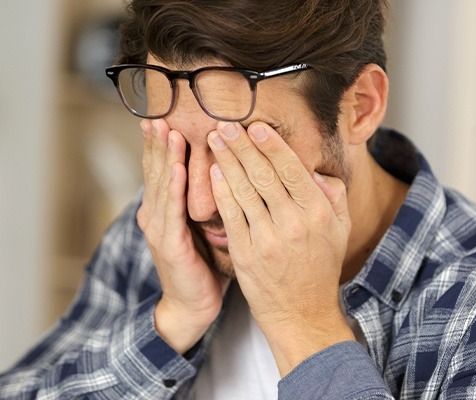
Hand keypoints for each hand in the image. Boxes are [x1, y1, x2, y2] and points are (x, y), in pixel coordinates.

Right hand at [137, 119, 229, 353]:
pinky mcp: (169, 245)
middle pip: (157, 171)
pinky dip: (174, 189)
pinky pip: (172, 213)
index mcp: (164, 210)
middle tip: (159, 113)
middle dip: (157, 142)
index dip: (161, 144)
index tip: (164, 116)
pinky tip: (177, 169)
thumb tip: (221, 171)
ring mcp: (159, 230)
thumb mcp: (200, 226)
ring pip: (161, 186)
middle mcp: (156, 215)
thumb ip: (202, 201)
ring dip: (164, 158)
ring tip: (165, 130)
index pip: (163, 170)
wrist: (193, 305)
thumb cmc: (202, 264)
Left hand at [208, 121, 353, 375]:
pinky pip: (230, 215)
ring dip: (227, 161)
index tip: (255, 126)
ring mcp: (267, 239)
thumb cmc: (320, 266)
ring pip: (243, 190)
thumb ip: (333, 194)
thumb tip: (312, 169)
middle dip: (242, 146)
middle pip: (263, 175)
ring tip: (215, 140)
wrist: (302, 312)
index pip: (291, 169)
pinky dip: (221, 191)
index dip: (271, 145)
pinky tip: (214, 172)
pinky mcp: (246, 254)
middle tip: (225, 125)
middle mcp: (293, 223)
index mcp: (317, 212)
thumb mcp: (340, 229)